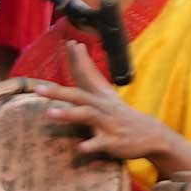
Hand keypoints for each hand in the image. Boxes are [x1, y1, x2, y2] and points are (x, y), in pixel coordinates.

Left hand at [34, 41, 190, 177]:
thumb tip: (76, 45)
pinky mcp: (113, 141)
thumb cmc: (118, 111)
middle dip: (58, 92)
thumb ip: (87, 72)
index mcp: (100, 94)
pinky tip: (80, 147)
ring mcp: (108, 123)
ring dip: (69, 114)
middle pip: (79, 96)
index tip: (70, 43)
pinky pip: (100, 143)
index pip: (87, 74)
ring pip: (87, 116)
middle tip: (38, 89)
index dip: (78, 60)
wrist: (152, 135)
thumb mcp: (104, 91)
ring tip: (50, 113)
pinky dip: (90, 145)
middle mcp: (102, 106)